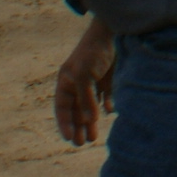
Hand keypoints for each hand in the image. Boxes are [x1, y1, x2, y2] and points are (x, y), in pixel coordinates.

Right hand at [54, 20, 115, 144]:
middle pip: (75, 110)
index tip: (69, 138)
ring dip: (91, 121)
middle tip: (81, 143)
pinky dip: (107, 105)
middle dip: (77, 127)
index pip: (62, 107)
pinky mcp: (108, 79)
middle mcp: (78, 83)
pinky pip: (105, 97)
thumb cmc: (93, 52)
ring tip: (93, 138)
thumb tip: (89, 120)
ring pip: (90, 107)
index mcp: (66, 81)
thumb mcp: (84, 75)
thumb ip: (86, 98)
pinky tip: (110, 111)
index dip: (64, 123)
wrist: (114, 32)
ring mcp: (93, 81)